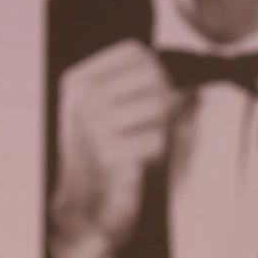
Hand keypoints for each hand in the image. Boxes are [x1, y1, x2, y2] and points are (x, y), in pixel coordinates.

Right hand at [51, 40, 181, 257]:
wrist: (82, 203)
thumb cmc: (100, 151)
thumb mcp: (103, 106)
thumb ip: (135, 81)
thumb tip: (178, 83)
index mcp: (78, 81)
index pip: (136, 54)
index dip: (154, 72)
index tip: (147, 96)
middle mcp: (83, 99)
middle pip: (153, 76)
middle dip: (163, 101)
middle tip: (151, 125)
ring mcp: (93, 126)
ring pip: (158, 106)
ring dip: (161, 127)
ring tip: (142, 142)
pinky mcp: (108, 154)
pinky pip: (157, 139)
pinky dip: (156, 152)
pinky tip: (139, 162)